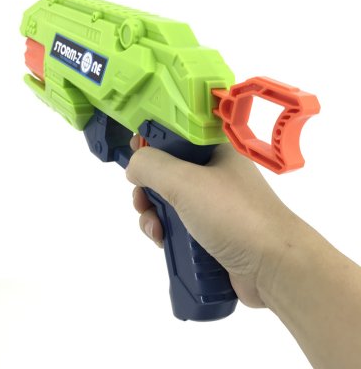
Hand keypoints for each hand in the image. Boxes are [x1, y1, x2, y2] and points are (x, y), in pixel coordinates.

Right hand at [126, 136, 295, 306]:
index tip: (134, 157)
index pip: (175, 139)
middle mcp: (213, 176)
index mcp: (214, 153)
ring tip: (155, 230)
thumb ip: (151, 166)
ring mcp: (213, 206)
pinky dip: (166, 232)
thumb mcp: (185, 181)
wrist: (272, 266)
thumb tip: (133, 166)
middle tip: (142, 202)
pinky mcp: (211, 232)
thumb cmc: (232, 215)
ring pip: (169, 203)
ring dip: (153, 215)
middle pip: (166, 175)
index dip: (151, 145)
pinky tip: (162, 241)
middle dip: (147, 190)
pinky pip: (179, 225)